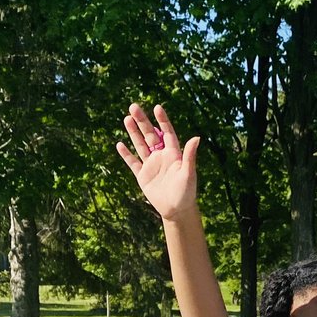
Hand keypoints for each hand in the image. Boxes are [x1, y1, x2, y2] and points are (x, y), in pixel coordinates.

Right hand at [117, 103, 200, 221]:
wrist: (177, 210)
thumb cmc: (187, 193)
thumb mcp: (189, 173)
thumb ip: (190, 156)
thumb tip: (197, 137)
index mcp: (173, 154)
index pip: (167, 133)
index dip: (162, 120)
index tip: (157, 108)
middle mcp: (161, 156)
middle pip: (150, 134)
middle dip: (142, 121)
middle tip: (133, 106)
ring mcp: (151, 165)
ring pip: (140, 145)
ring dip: (133, 132)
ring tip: (126, 119)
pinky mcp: (143, 176)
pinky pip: (133, 163)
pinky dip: (126, 154)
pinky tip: (120, 144)